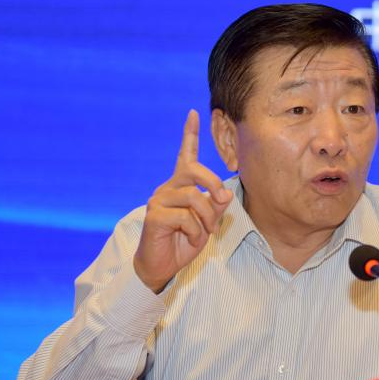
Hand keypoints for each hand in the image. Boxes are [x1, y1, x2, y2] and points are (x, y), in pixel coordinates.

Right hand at [133, 110, 232, 292]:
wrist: (161, 266)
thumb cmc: (183, 242)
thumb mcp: (207, 223)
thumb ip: (215, 206)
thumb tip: (223, 194)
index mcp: (179, 186)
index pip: (185, 156)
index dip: (189, 134)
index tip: (193, 113)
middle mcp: (167, 188)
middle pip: (194, 172)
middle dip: (214, 185)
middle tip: (223, 201)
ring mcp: (158, 201)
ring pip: (194, 198)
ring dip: (207, 219)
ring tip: (204, 233)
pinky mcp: (154, 216)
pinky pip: (185, 217)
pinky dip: (196, 231)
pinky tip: (191, 239)